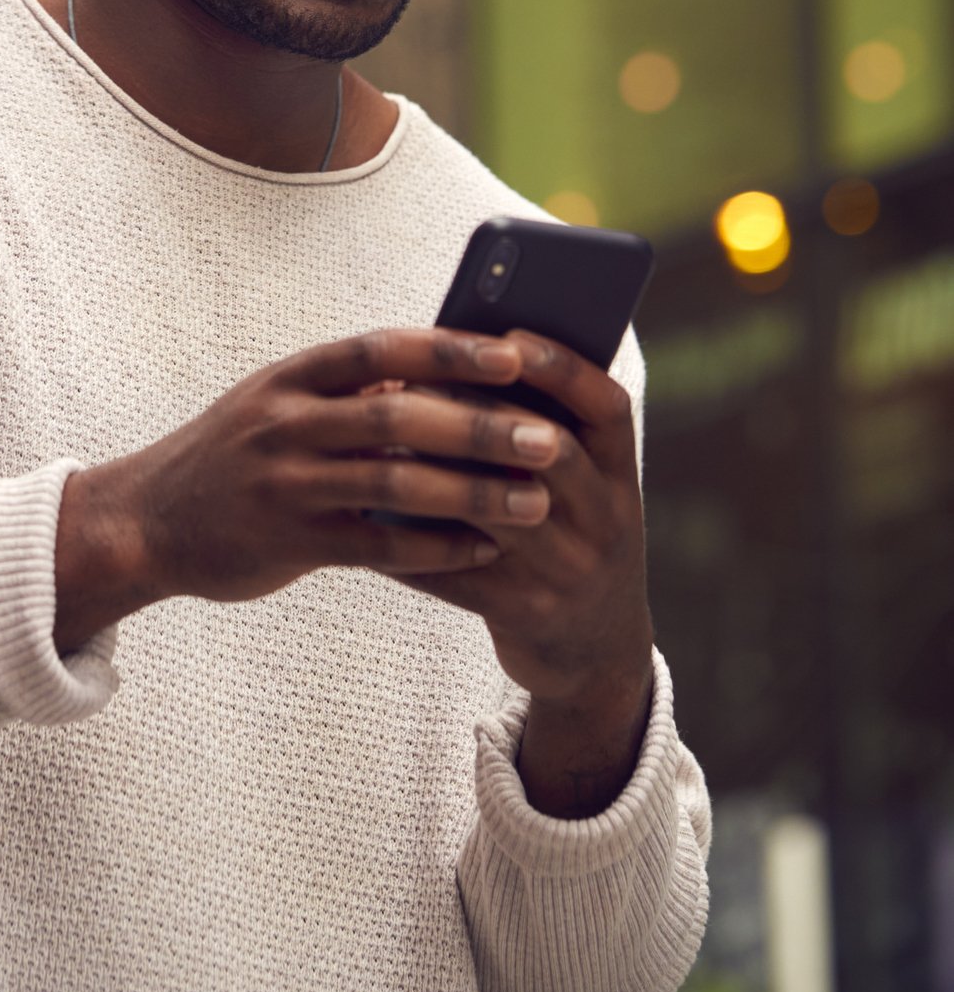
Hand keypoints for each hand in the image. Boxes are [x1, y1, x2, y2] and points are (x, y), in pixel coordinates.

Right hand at [53, 327, 572, 651]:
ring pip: (394, 483)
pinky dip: (435, 549)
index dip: (449, 349)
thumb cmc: (234, 456)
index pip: (380, 348)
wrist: (145, 521)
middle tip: (546, 438)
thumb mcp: (277, 403)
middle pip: (398, 416)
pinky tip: (482, 552)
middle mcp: (286, 422)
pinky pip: (376, 546)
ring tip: (535, 501)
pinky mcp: (286, 542)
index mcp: (292, 376)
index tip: (515, 352)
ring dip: (473, 493)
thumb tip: (442, 370)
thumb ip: (349, 391)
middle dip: (480, 426)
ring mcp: (284, 483)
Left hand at [399, 329, 655, 814]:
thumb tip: (463, 358)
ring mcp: (571, 570)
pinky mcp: (528, 612)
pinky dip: (413, 543)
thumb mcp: (584, 492)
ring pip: (500, 509)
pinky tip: (370, 519)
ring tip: (383, 444)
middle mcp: (607, 520)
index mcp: (621, 476)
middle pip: (551, 451)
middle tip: (419, 383)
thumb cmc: (569, 541)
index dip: (561, 367)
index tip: (509, 336)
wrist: (597, 655)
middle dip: (486, 412)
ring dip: (438, 472)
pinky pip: (461, 571)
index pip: (607, 407)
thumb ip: (543, 434)